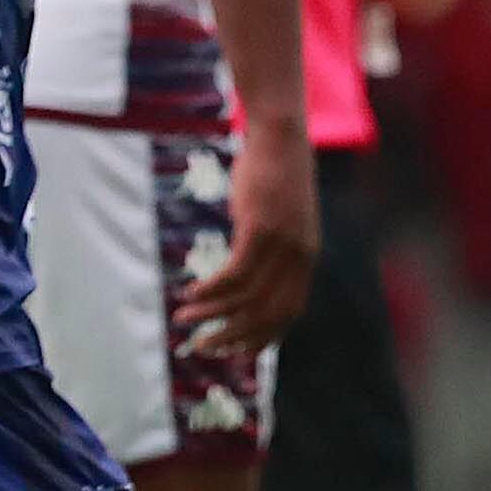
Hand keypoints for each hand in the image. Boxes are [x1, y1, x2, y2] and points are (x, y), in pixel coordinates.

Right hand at [173, 125, 319, 352]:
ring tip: (184, 319)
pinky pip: (233, 274)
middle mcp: (298, 256)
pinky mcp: (260, 229)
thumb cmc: (273, 175)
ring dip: (211, 314)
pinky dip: (210, 290)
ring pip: (246, 298)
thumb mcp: (279, 217)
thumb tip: (247, 272)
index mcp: (306, 258)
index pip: (288, 313)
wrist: (281, 137)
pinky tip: (190, 294)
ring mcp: (281, 244)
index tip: (234, 352)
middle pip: (266, 314)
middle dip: (232, 336)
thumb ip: (271, 246)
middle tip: (202, 348)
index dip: (262, 338)